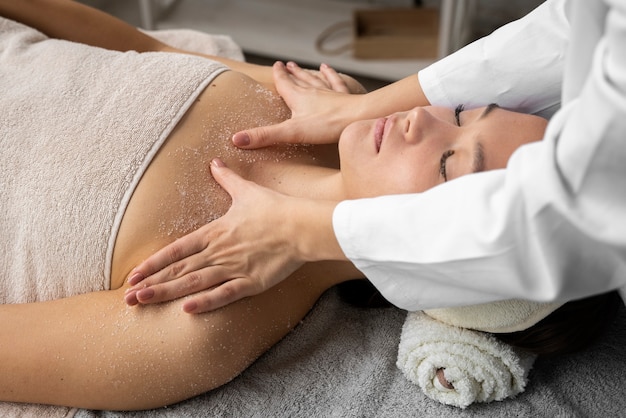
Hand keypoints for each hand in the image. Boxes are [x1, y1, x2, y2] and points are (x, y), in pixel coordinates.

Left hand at [124, 159, 306, 312]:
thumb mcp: (246, 191)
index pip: (176, 250)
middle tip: (127, 298)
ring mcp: (233, 268)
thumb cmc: (274, 208)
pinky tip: (185, 310)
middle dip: (152, 284)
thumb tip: (215, 162)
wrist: (301, 225)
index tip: (133, 274)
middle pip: (179, 270)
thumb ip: (227, 179)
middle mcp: (218, 252)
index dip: (153, 263)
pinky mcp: (251, 282)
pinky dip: (205, 302)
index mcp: (214, 232)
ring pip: (194, 283)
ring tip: (142, 303)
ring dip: (166, 293)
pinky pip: (224, 294)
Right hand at [232, 61, 362, 148]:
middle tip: (286, 64)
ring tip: (302, 66)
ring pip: (315, 79)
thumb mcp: (291, 133)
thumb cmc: (326, 125)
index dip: (278, 75)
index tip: (275, 65)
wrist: (358, 117)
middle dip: (291, 73)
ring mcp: (330, 93)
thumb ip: (265, 136)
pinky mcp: (345, 97)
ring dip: (307, 73)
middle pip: (299, 80)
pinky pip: (336, 82)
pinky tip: (328, 69)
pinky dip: (331, 75)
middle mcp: (313, 91)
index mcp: (298, 98)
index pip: (284, 83)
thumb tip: (236, 139)